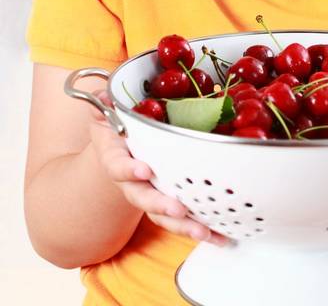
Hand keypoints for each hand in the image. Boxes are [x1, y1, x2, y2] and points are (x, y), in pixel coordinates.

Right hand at [89, 90, 228, 246]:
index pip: (118, 166)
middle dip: (160, 205)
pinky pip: (182, 220)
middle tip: (177, 209)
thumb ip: (104, 104)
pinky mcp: (169, 203)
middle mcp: (131, 182)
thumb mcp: (107, 113)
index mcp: (116, 158)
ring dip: (183, 226)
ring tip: (203, 231)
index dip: (129, 170)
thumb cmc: (117, 129)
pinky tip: (221, 236)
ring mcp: (150, 195)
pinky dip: (202, 228)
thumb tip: (104, 94)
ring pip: (162, 215)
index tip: (144, 170)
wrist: (119, 153)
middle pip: (142, 198)